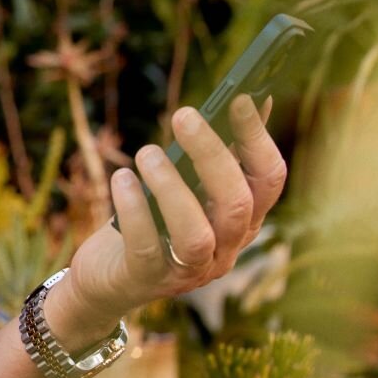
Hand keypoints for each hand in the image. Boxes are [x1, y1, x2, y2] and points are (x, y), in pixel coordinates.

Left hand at [47, 94, 286, 344]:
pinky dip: (134, 209)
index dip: (257, 139)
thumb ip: (215, 154)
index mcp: (241, 220)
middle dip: (211, 155)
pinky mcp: (148, 278)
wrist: (109, 277)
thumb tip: (253, 99)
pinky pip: (146, 247)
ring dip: (171, 187)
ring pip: (197, 234)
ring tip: (146, 153)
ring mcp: (190, 269)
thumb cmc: (152, 220)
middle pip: (237, 204)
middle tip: (183, 114)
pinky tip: (121, 177)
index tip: (239, 99)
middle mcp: (226, 248)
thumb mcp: (186, 186)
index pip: (268, 181)